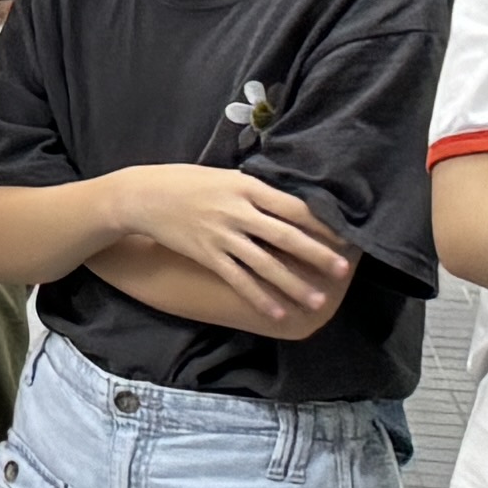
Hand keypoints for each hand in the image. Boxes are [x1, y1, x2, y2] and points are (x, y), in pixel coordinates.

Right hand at [113, 162, 357, 324]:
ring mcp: (221, 235)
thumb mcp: (223, 174)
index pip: (292, 206)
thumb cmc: (184, 181)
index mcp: (245, 186)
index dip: (321, 223)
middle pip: (285, 236)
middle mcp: (237, 211)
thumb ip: (253, 188)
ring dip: (293, 284)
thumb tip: (288, 200)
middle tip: (342, 271)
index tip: (345, 236)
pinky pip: (238, 280)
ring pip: (265, 264)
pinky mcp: (207, 255)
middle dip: (317, 255)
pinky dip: (258, 298)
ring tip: (316, 301)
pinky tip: (276, 312)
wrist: (142, 196)